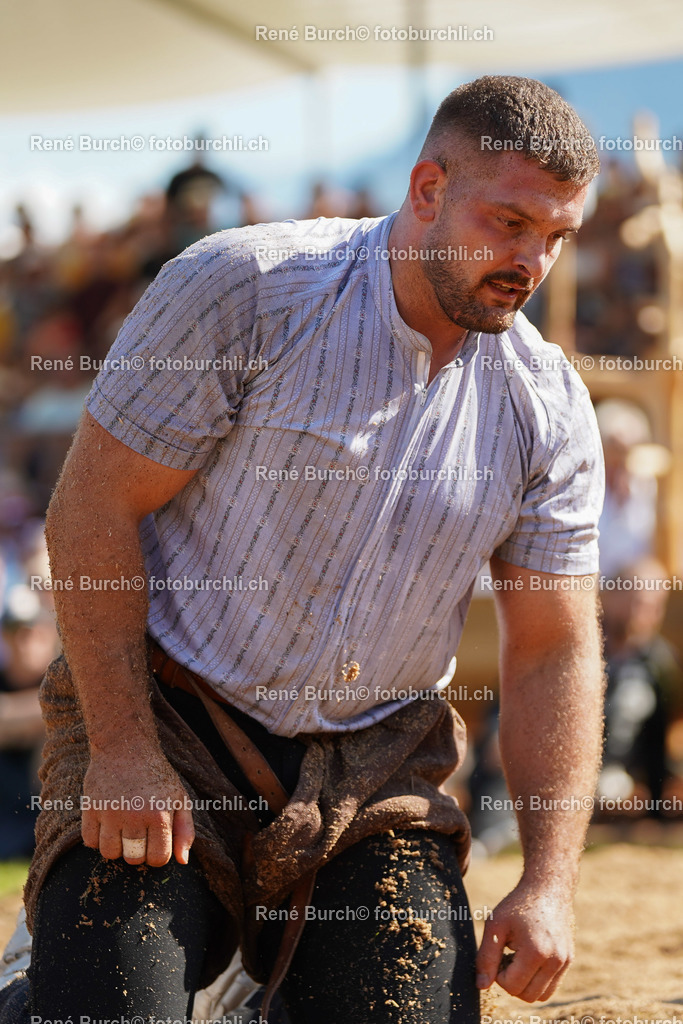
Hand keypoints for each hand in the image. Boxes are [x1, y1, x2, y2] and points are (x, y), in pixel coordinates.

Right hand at [81, 748, 194, 866]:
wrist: (126, 747)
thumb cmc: (157, 776)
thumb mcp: (179, 798)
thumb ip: (185, 830)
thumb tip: (182, 861)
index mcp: (159, 815)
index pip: (158, 858)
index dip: (158, 854)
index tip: (155, 841)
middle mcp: (134, 815)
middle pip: (133, 858)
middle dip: (138, 850)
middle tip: (140, 831)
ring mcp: (109, 812)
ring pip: (110, 854)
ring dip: (117, 847)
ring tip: (123, 828)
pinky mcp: (90, 808)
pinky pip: (90, 842)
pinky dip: (97, 838)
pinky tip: (107, 823)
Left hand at [476, 881, 574, 1002]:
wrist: (548, 887)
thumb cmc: (518, 904)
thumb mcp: (495, 925)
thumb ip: (486, 957)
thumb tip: (482, 985)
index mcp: (536, 952)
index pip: (512, 986)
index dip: (498, 974)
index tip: (498, 953)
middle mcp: (555, 960)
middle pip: (527, 996)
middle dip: (512, 982)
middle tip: (506, 957)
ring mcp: (565, 962)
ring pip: (541, 996)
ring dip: (525, 985)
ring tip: (517, 959)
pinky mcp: (569, 960)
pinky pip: (551, 987)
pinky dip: (537, 981)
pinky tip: (528, 959)